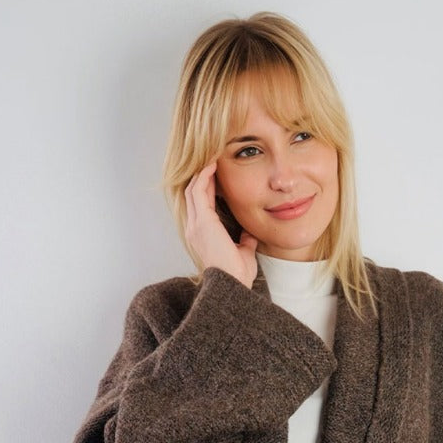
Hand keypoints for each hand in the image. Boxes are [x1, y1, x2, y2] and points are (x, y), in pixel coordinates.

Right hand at [183, 159, 258, 287]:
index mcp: (201, 235)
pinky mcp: (203, 222)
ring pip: (193, 189)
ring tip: (213, 157)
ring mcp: (196, 225)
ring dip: (202, 172)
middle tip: (214, 159)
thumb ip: (244, 241)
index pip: (200, 205)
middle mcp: (194, 228)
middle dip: (202, 175)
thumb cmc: (237, 275)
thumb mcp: (242, 253)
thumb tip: (250, 232)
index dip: (206, 187)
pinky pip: (199, 191)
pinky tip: (213, 165)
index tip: (217, 174)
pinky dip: (205, 176)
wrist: (233, 286)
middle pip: (192, 193)